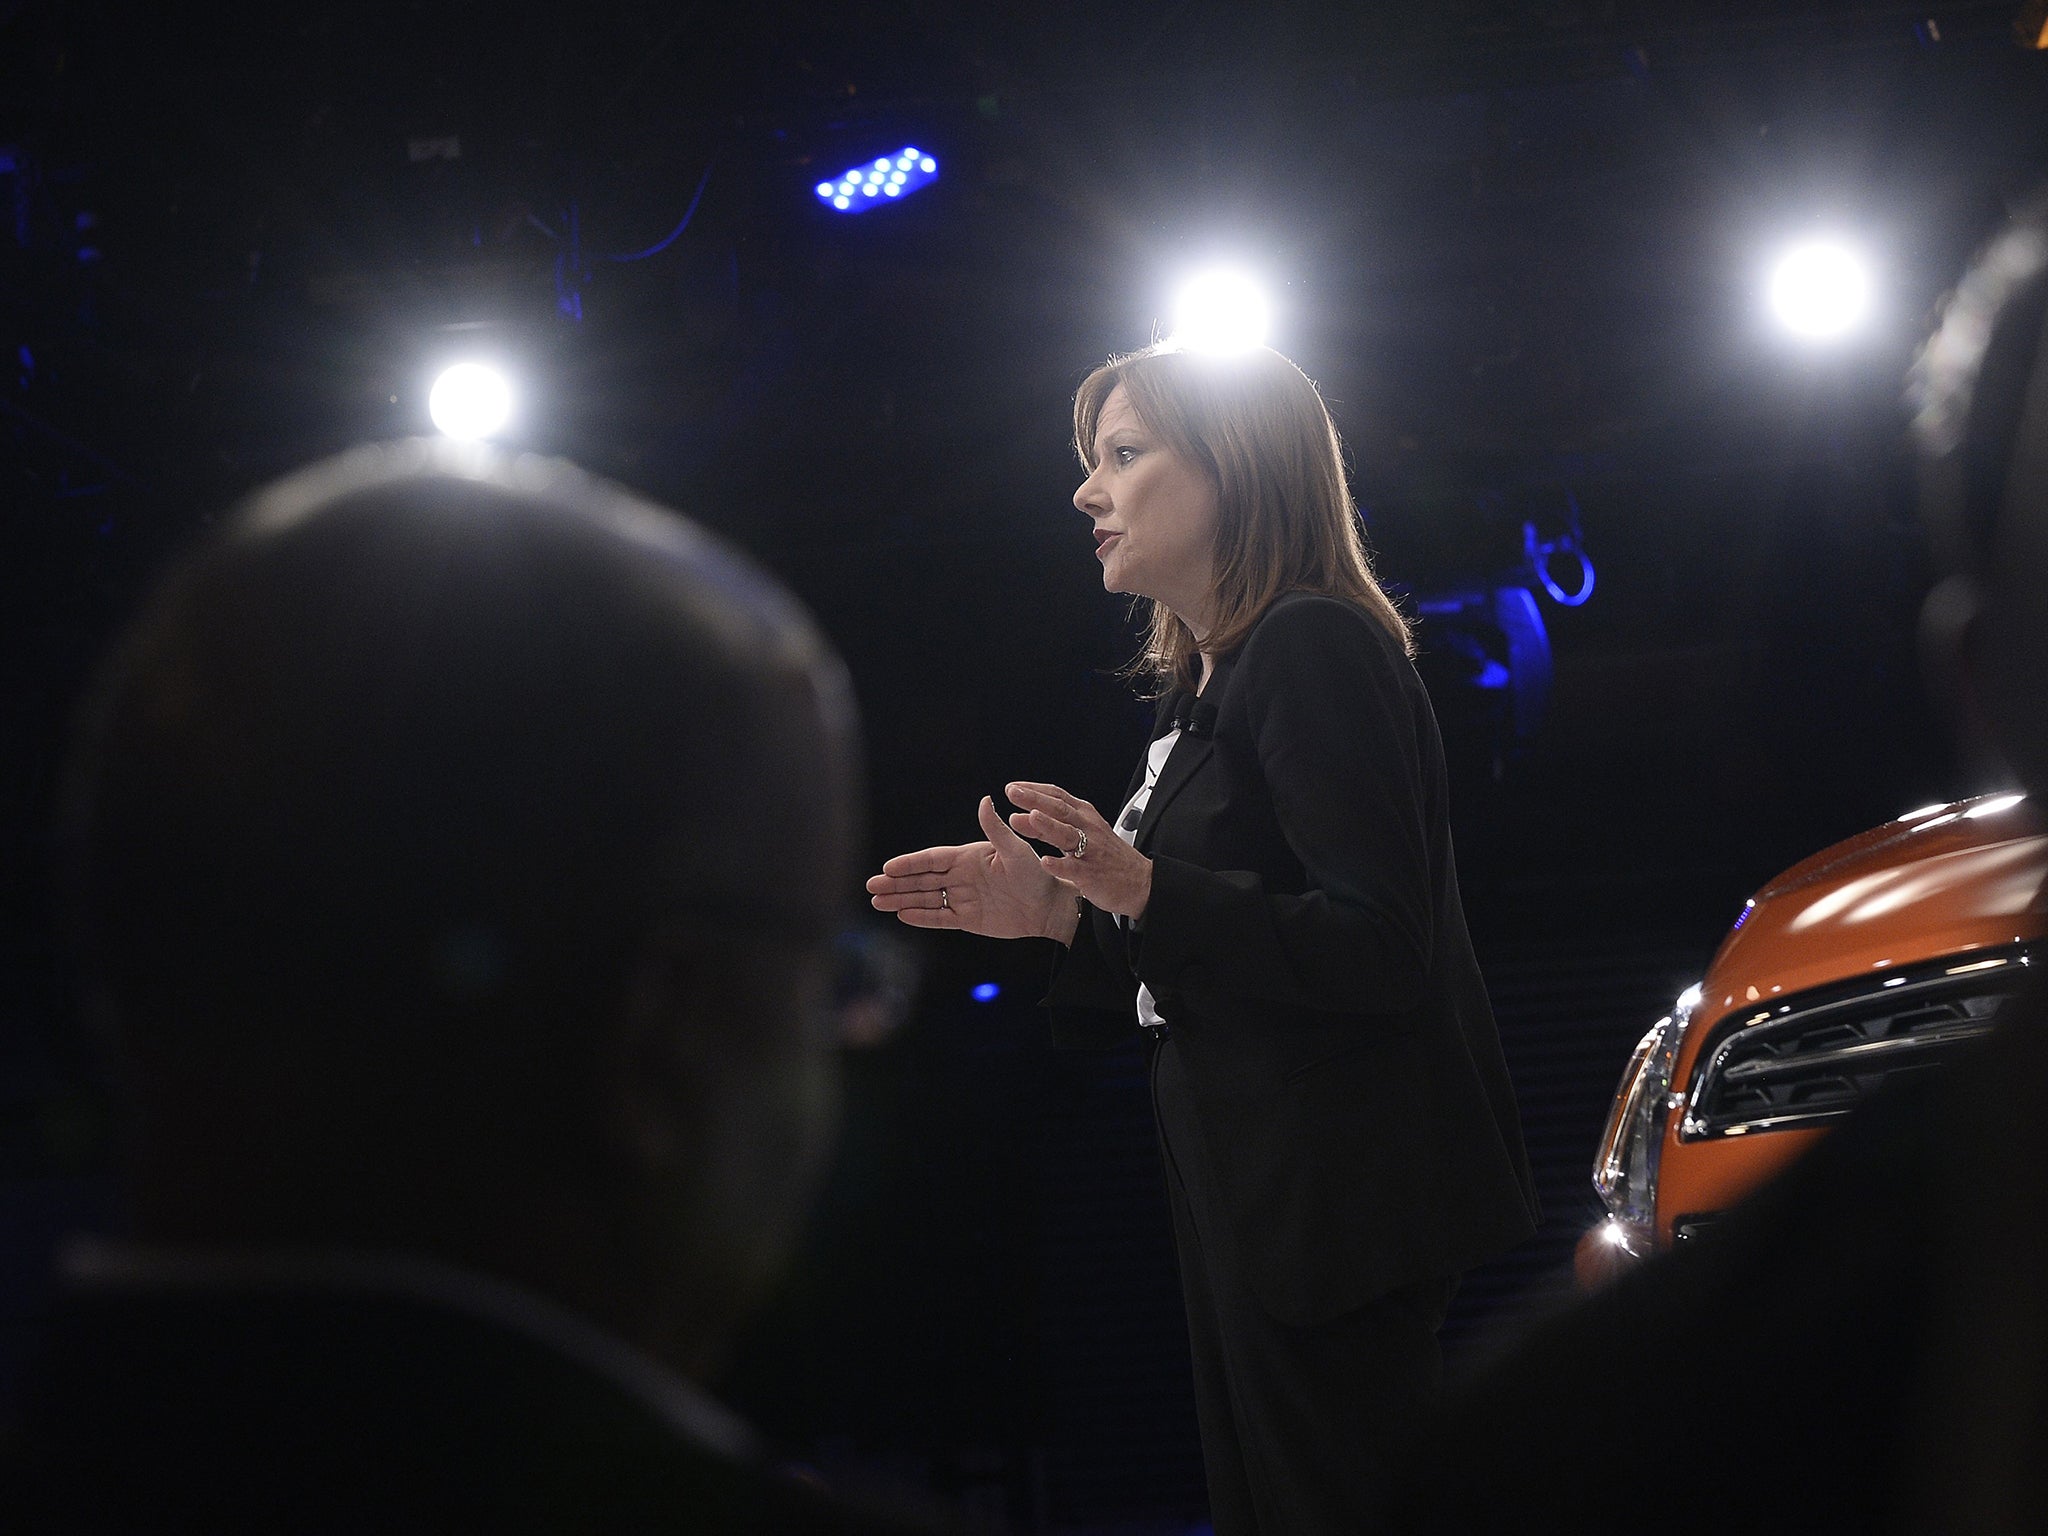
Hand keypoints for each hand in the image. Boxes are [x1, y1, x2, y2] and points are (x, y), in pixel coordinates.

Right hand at [867, 796, 1078, 940]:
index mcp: (968, 857)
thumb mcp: (1015, 850)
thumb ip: (996, 829)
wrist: (1049, 906)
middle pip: (922, 880)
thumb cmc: (1036, 873)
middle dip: (896, 883)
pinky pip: (940, 918)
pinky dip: (921, 917)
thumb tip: (984, 801)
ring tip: (877, 902)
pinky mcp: (968, 919)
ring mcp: (963, 898)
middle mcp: (961, 877)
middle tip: (871, 887)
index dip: (909, 864)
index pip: (931, 860)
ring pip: (925, 899)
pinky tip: (902, 915)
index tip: (888, 867)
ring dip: (901, 900)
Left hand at [1004, 781, 1152, 921]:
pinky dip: (1060, 865)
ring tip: (1031, 818)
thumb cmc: (1107, 856)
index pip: (1057, 795)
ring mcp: (1090, 851)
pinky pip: (1074, 869)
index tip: (1012, 787)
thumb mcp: (1081, 833)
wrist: (1140, 882)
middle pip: (1060, 809)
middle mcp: (1087, 828)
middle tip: (1013, 793)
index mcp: (1085, 816)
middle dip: (1036, 800)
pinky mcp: (1092, 874)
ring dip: (1049, 825)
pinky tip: (1045, 862)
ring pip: (1068, 834)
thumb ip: (1048, 827)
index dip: (1034, 789)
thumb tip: (1018, 817)